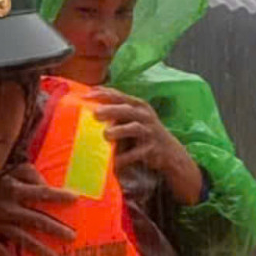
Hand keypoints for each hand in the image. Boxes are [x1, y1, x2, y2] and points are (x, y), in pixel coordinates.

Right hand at [0, 163, 77, 255]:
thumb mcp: (5, 169)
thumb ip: (27, 174)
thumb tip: (45, 184)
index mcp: (14, 190)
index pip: (42, 194)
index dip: (59, 196)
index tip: (75, 199)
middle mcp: (9, 209)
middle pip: (37, 221)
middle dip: (56, 230)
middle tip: (72, 238)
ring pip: (22, 239)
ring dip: (40, 250)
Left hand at [90, 88, 205, 204]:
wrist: (169, 151)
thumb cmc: (143, 131)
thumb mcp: (133, 116)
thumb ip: (116, 109)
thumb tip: (87, 103)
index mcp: (138, 105)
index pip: (118, 96)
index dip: (103, 94)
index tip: (86, 96)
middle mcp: (145, 116)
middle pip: (126, 110)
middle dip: (111, 110)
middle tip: (95, 114)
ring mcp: (149, 131)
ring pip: (134, 128)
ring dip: (119, 131)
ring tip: (106, 135)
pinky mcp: (152, 148)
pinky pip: (137, 152)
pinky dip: (125, 157)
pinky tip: (114, 161)